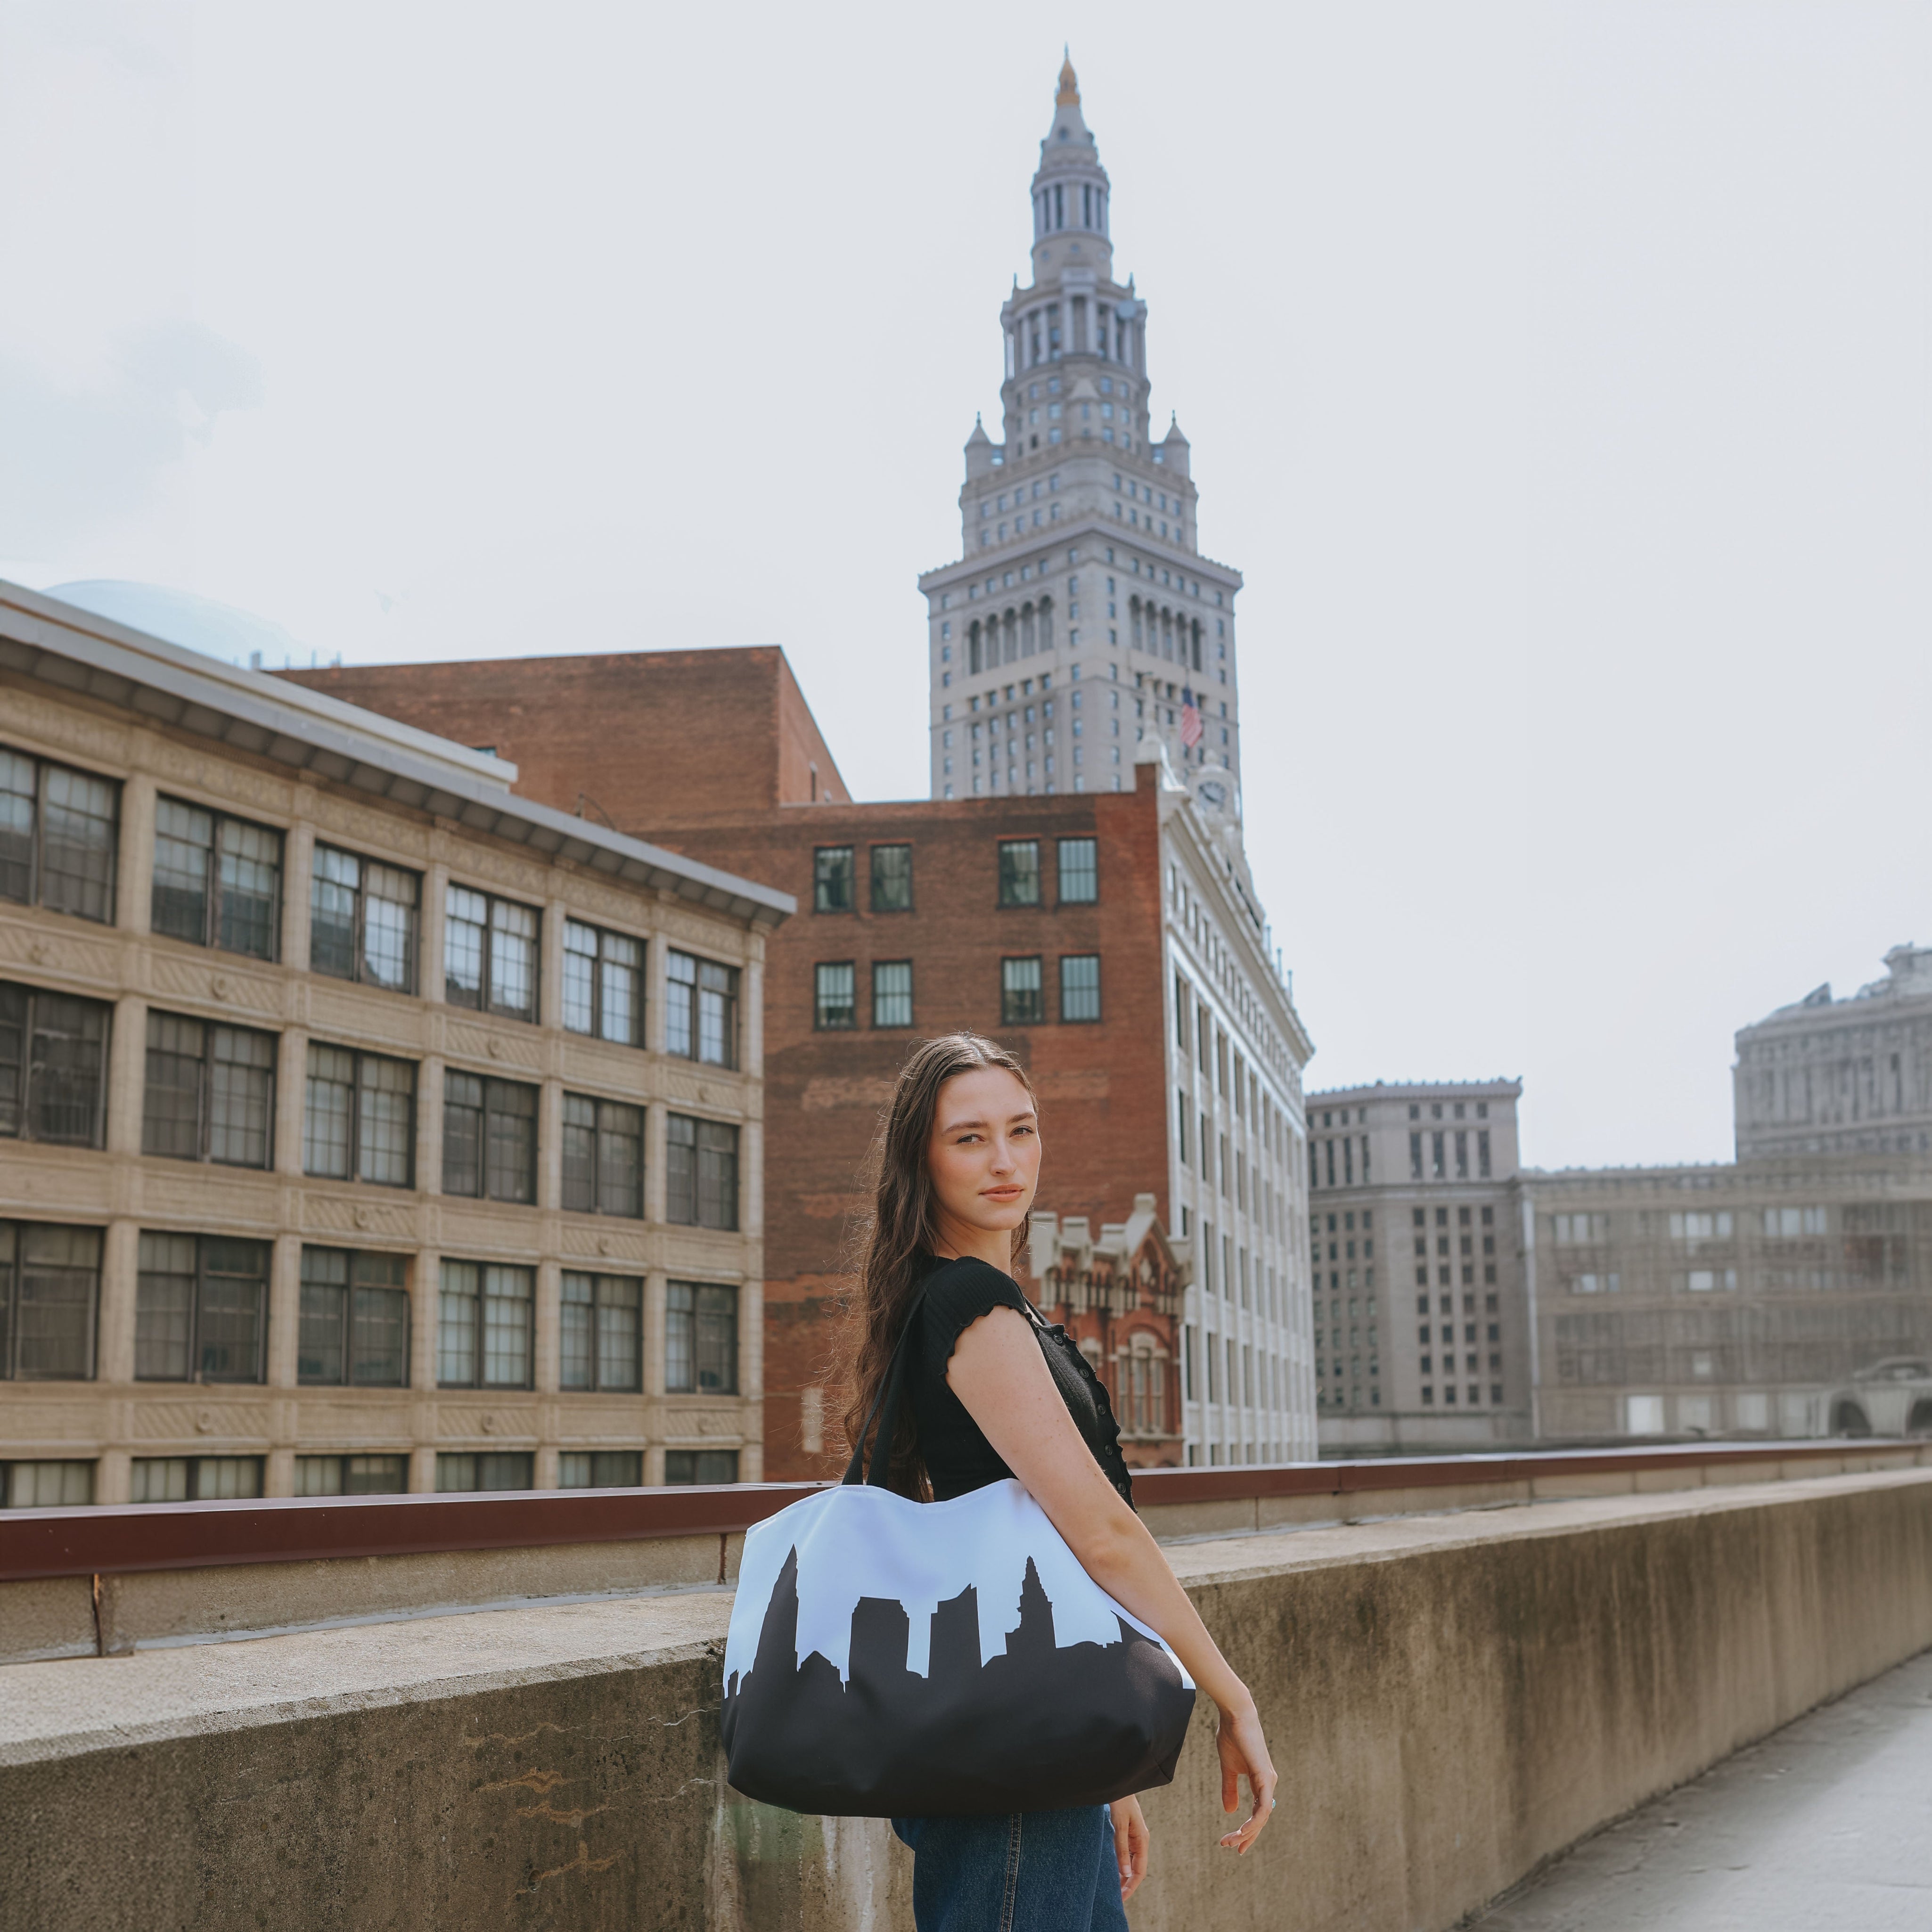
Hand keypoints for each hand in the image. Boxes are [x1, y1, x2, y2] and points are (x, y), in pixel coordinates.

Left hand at [1111, 1794, 1149, 1901]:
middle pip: (1136, 1868)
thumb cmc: (1119, 1800)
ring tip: (1112, 1887)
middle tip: (1115, 1897)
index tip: (1122, 1898)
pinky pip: (1125, 1852)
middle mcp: (1139, 1839)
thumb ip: (1121, 1848)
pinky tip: (1111, 1868)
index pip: (1140, 1870)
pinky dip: (1119, 1862)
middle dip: (1127, 1883)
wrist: (1117, 1780)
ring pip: (1130, 1861)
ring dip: (1122, 1874)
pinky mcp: (1126, 1831)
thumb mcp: (1119, 1825)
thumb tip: (1124, 1873)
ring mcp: (1133, 1836)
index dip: (1131, 1885)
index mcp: (1142, 1839)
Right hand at [1214, 1696, 1276, 1854]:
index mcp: (1260, 1781)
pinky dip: (1254, 1822)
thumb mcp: (1228, 1768)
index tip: (1234, 1844)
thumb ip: (1229, 1788)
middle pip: (1261, 1819)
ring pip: (1262, 1817)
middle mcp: (1268, 1784)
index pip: (1257, 1813)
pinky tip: (1243, 1830)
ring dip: (1247, 1832)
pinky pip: (1263, 1807)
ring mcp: (1268, 1781)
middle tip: (1231, 1848)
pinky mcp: (1264, 1777)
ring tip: (1231, 1841)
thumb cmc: (1232, 1737)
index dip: (1247, 1830)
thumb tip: (1230, 1811)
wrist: (1235, 1715)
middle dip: (1246, 1836)